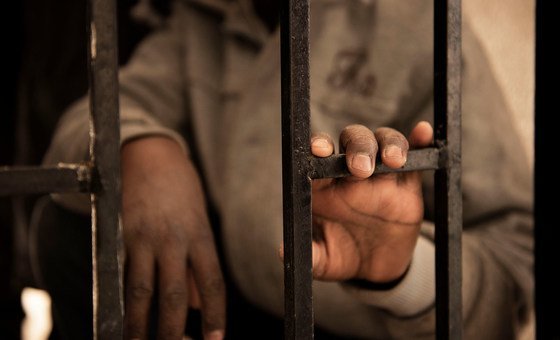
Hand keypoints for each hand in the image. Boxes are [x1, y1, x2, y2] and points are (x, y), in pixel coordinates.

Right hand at [121, 137, 224, 338]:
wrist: (149, 155)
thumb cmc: (180, 191)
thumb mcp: (199, 222)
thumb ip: (199, 264)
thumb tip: (202, 305)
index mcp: (199, 235)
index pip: (212, 283)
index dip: (215, 315)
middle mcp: (173, 239)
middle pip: (175, 294)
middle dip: (174, 330)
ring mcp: (144, 238)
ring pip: (141, 291)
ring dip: (140, 325)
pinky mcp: (120, 236)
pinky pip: (120, 276)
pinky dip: (120, 302)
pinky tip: (120, 320)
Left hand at [310, 122, 432, 282]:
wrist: (376, 268)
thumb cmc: (342, 256)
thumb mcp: (324, 261)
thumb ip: (309, 254)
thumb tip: (284, 252)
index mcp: (325, 186)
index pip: (320, 157)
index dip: (318, 147)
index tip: (320, 150)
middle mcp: (351, 173)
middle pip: (353, 141)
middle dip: (357, 147)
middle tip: (361, 169)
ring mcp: (381, 175)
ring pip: (384, 142)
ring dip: (389, 144)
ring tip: (394, 160)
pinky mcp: (407, 183)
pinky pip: (416, 157)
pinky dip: (419, 141)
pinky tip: (423, 132)